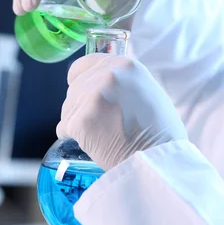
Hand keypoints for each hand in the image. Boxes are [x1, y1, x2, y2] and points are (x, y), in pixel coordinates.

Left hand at [57, 54, 187, 170]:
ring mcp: (93, 96)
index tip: (84, 96)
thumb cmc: (159, 132)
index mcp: (125, 65)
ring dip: (77, 122)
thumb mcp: (147, 90)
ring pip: (67, 108)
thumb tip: (100, 85)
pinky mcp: (81, 120)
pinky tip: (93, 143)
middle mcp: (107, 75)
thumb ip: (122, 82)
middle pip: (74, 88)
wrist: (157, 160)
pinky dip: (73, 137)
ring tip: (100, 135)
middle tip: (100, 124)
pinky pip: (64, 127)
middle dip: (80, 106)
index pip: (83, 64)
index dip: (80, 81)